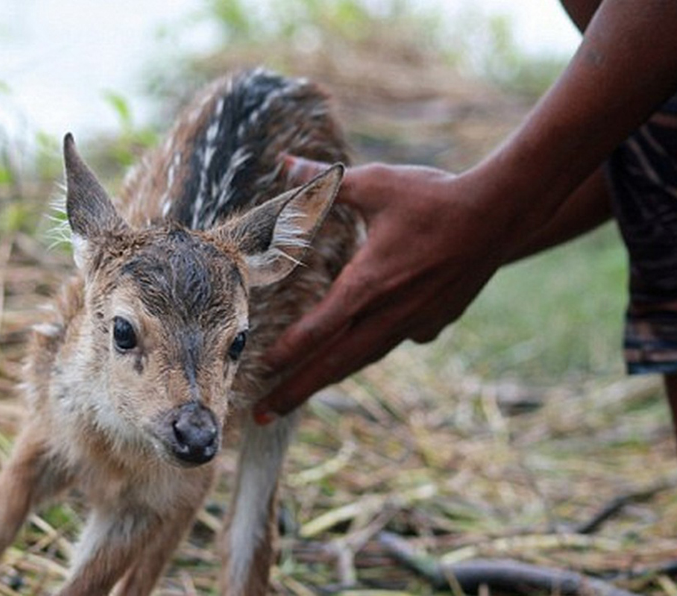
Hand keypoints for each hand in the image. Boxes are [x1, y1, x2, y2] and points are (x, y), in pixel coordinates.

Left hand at [253, 156, 508, 422]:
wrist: (501, 213)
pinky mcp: (435, 321)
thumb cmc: (433, 196)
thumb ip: (324, 183)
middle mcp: (389, 312)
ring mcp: (415, 322)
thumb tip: (285, 162)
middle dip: (295, 390)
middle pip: (333, 362)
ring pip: (363, 358)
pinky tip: (363, 348)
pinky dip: (373, 349)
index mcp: (368, 283)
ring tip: (300, 395)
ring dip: (328, 378)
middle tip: (263, 415)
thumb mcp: (374, 183)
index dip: (287, 353)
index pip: (318, 329)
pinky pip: (397, 342)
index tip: (261, 370)